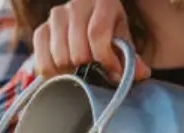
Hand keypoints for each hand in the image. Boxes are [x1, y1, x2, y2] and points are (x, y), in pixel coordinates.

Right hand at [32, 0, 151, 81]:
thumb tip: (141, 74)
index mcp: (103, 1)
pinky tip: (64, 74)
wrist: (87, 23)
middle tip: (95, 74)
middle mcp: (77, 4)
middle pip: (78, 49)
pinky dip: (52, 73)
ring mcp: (57, 16)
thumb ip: (132, 58)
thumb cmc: (109, 33)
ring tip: (81, 73)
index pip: (97, 33)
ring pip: (60, 56)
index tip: (112, 72)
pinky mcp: (41, 29)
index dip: (104, 58)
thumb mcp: (123, 41)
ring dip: (71, 72)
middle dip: (88, 69)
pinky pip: (42, 59)